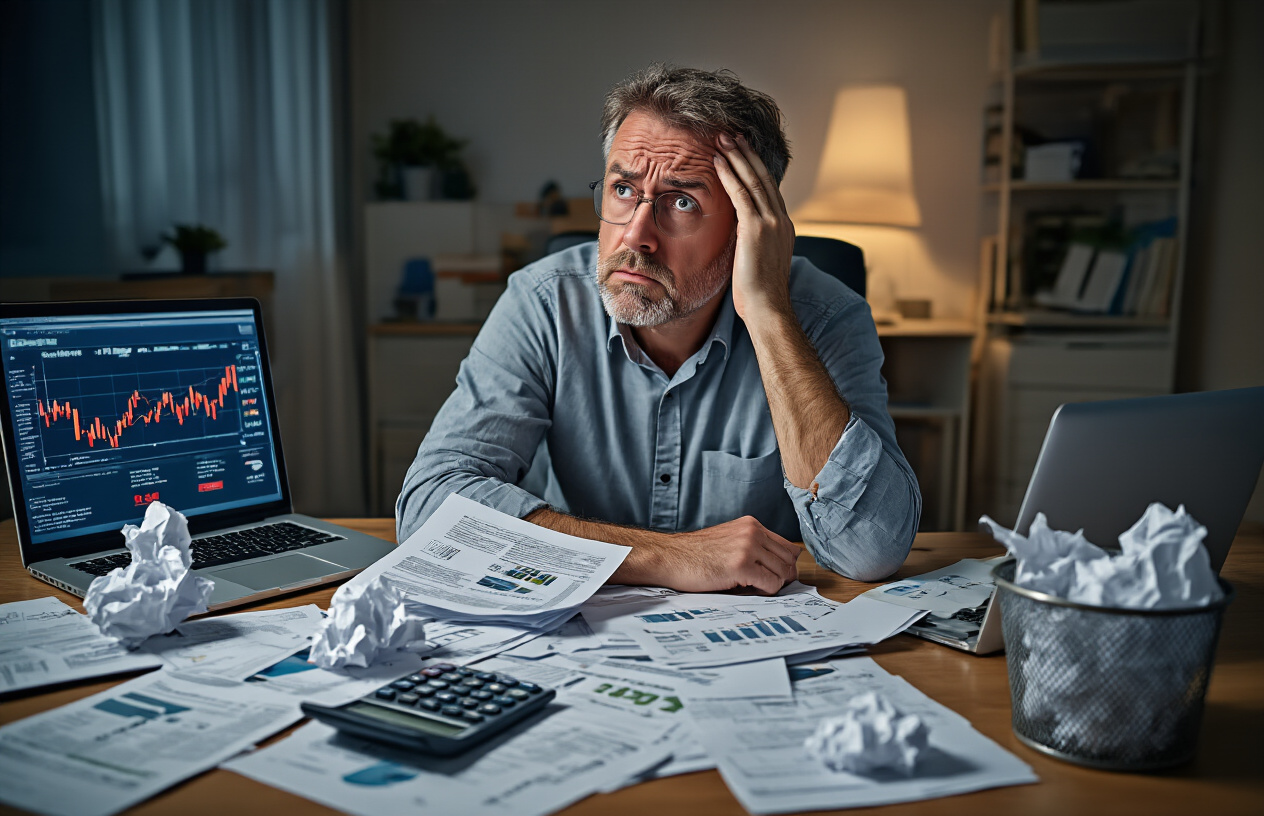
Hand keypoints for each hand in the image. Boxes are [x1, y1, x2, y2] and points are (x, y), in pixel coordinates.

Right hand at [653, 516, 799, 594]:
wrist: (668, 557)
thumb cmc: (694, 556)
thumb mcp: (729, 542)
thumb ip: (753, 548)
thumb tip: (781, 569)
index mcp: (751, 525)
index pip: (788, 547)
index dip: (785, 566)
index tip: (774, 577)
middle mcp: (752, 532)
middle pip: (790, 560)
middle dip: (782, 577)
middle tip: (763, 586)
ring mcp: (748, 547)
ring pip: (783, 573)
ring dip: (771, 585)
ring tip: (750, 587)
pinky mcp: (741, 565)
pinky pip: (771, 584)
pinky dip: (763, 592)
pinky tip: (745, 589)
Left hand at [713, 133, 795, 320]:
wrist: (767, 309)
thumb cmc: (758, 295)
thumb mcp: (758, 262)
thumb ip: (751, 243)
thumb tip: (738, 238)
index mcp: (783, 227)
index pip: (769, 190)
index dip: (755, 168)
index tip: (742, 152)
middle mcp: (781, 221)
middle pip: (764, 178)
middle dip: (746, 154)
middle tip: (731, 134)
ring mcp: (771, 223)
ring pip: (753, 180)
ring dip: (737, 157)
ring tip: (722, 139)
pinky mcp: (756, 229)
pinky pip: (742, 194)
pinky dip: (730, 175)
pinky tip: (718, 162)